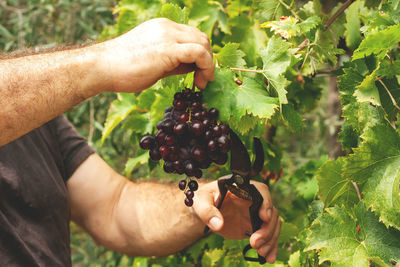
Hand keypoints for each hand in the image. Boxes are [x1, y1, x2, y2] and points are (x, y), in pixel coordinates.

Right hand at [96, 18, 214, 91]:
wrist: (101, 68)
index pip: (191, 36)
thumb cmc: (122, 69)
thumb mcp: (154, 62)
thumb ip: (173, 62)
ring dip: (209, 64)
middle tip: (203, 80)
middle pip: (201, 37)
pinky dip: (207, 66)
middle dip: (208, 59)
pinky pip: (198, 52)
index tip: (200, 73)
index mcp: (162, 28)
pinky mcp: (168, 49)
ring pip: (203, 43)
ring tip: (202, 83)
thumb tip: (192, 68)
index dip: (201, 54)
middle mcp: (167, 27)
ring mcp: (168, 35)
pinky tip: (202, 81)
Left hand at [193, 179, 280, 263]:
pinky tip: (269, 258)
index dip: (266, 203)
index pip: (260, 192)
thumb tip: (218, 224)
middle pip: (270, 211)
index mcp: (242, 188)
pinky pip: (268, 236)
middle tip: (255, 242)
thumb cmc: (203, 199)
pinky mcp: (255, 226)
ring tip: (261, 252)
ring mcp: (256, 213)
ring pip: (273, 225)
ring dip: (270, 240)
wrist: (204, 209)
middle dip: (267, 229)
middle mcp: (253, 200)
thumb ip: (208, 211)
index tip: (264, 217)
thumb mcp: (201, 202)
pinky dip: (270, 247)